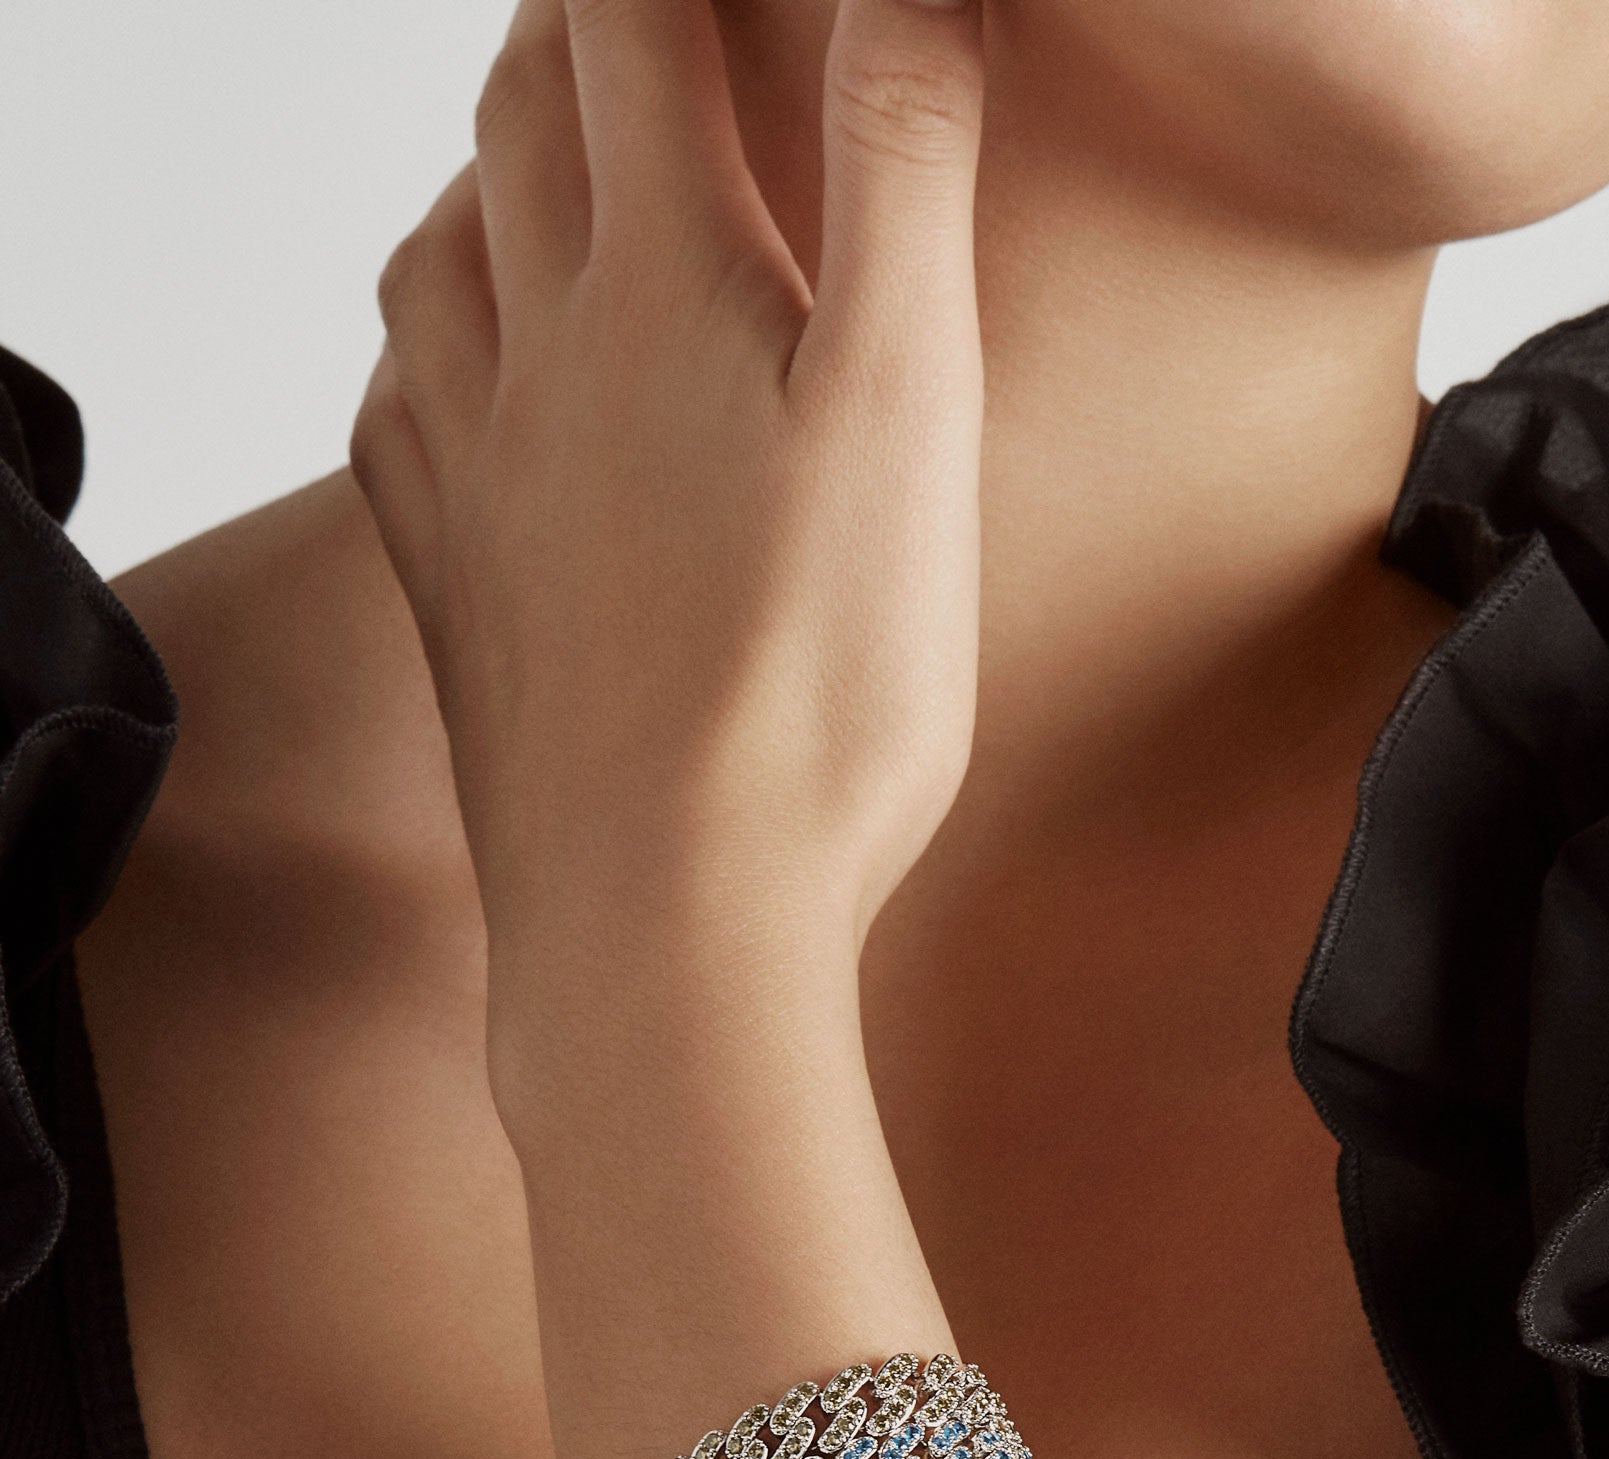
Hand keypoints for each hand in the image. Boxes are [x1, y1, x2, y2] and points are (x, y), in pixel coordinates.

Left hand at [351, 0, 984, 1122]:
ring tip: (542, 158)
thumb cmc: (812, 693)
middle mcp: (534, 356)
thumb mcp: (907, 409)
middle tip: (633, 14)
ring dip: (487, 167)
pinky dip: (426, 334)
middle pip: (523, 119)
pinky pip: (398, 405)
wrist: (670, 914)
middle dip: (579, 28)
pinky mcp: (458, 586)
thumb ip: (903, 176)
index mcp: (659, 290)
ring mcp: (476, 474)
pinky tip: (461, 364)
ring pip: (439, 254)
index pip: (634, 30)